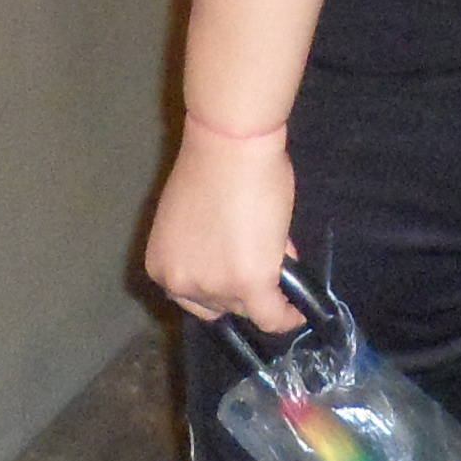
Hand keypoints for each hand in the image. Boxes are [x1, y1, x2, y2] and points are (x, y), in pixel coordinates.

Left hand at [144, 127, 301, 330]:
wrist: (229, 143)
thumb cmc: (212, 164)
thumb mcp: (193, 220)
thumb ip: (205, 248)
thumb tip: (236, 260)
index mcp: (160, 267)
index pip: (192, 298)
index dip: (218, 287)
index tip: (236, 277)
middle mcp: (180, 284)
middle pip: (219, 308)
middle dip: (240, 288)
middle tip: (262, 260)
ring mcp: (215, 288)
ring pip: (249, 308)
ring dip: (266, 289)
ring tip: (279, 256)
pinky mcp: (250, 284)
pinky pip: (273, 316)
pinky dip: (289, 316)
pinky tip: (301, 311)